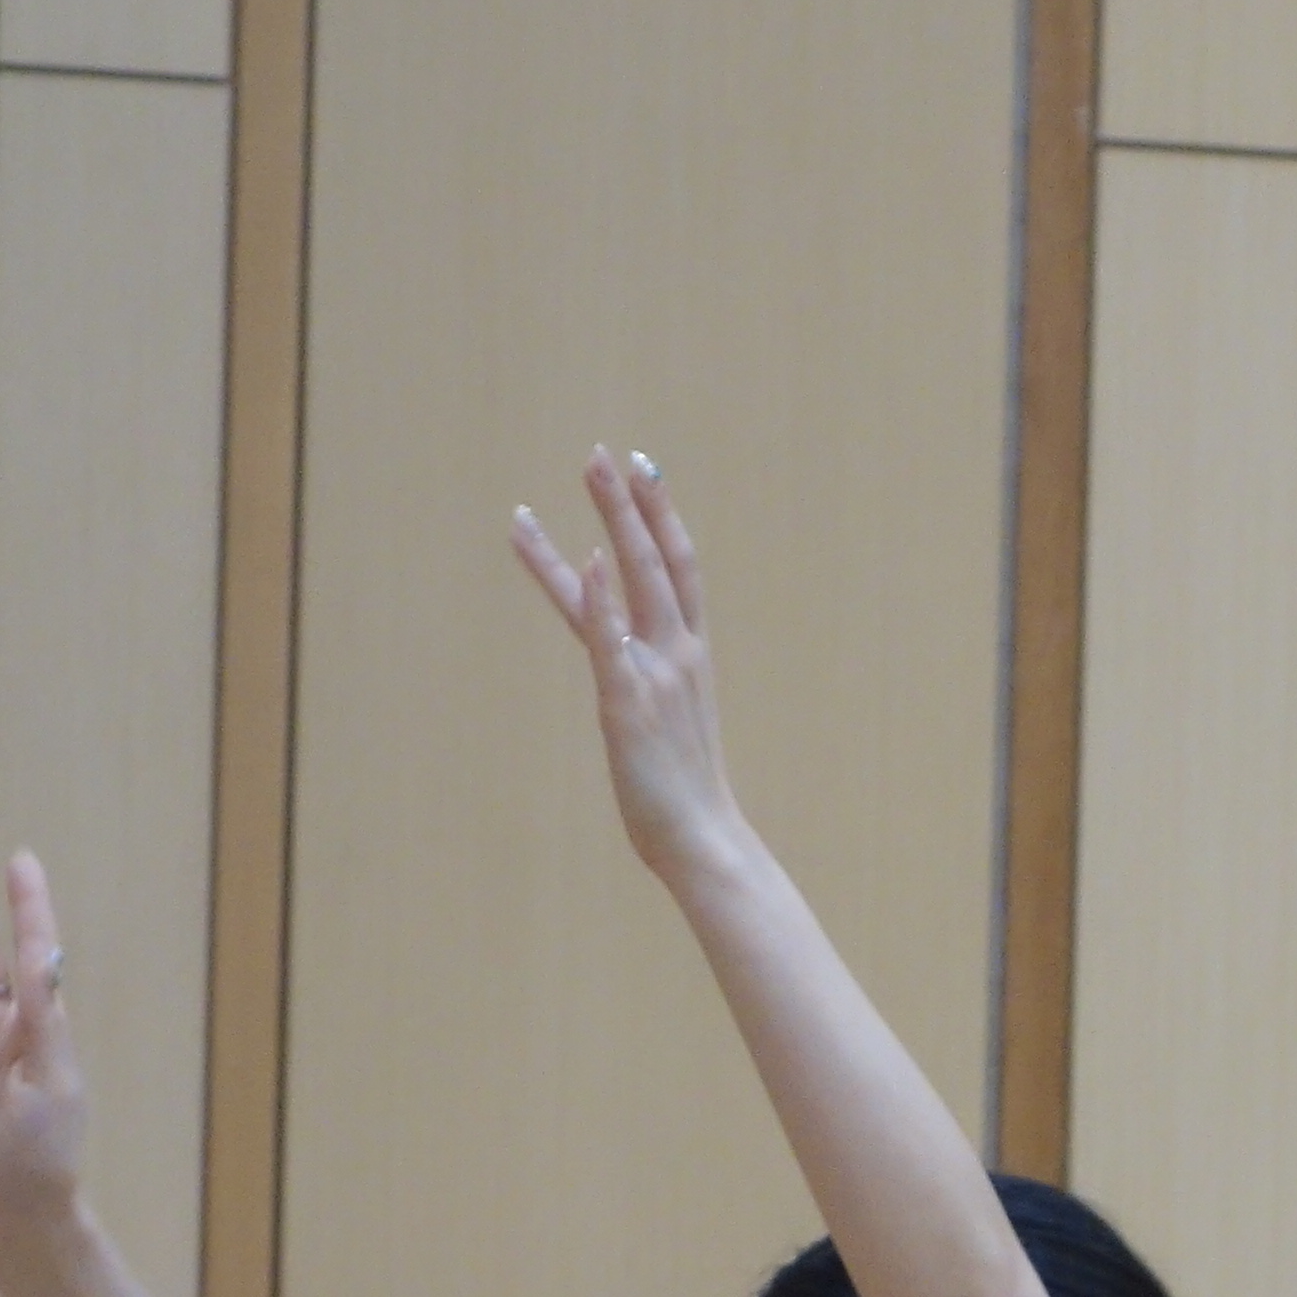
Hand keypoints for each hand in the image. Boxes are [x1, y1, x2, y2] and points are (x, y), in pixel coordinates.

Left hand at [508, 452, 744, 882]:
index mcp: (689, 658)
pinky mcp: (625, 704)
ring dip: (618, 521)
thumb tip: (632, 667)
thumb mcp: (666, 726)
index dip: (659, 521)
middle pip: (657, 561)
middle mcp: (678, 655)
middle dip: (632, 504)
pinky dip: (602, 598)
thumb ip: (646, 686)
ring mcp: (654, 675)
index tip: (642, 476)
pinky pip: (611, 641)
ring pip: (636, 581)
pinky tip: (592, 557)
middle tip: (608, 453)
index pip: (678, 573)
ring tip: (596, 469)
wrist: (704, 843)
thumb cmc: (681, 796)